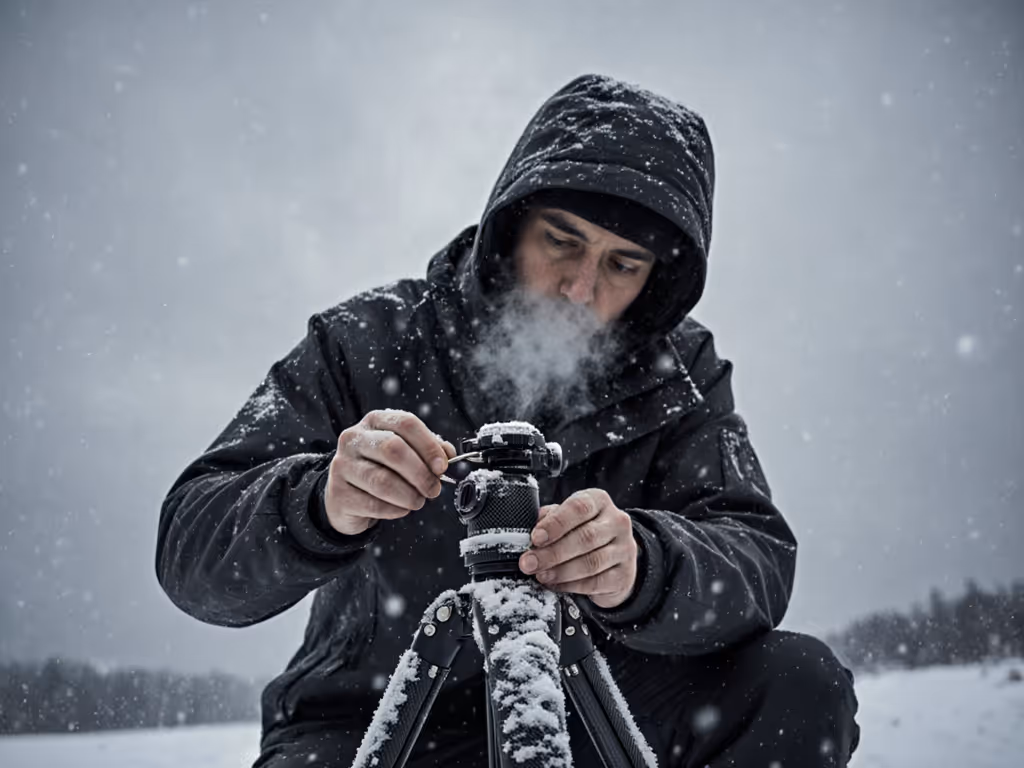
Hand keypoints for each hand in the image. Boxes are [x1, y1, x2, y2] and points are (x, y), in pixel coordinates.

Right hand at [324, 410, 455, 535]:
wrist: (345, 494)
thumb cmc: (379, 468)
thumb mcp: (403, 451)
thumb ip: (427, 449)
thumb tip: (447, 454)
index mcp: (374, 421)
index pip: (406, 423)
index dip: (429, 446)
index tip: (442, 465)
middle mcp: (354, 439)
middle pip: (393, 449)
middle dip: (420, 473)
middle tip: (433, 488)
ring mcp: (343, 465)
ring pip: (383, 481)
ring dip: (409, 495)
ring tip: (417, 500)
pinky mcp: (339, 493)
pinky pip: (374, 504)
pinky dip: (395, 510)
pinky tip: (401, 508)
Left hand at [518, 488, 638, 608]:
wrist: (615, 559)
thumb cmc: (584, 532)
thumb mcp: (568, 519)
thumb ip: (550, 520)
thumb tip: (529, 531)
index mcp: (599, 501)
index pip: (579, 508)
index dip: (556, 523)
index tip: (535, 537)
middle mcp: (617, 522)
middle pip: (585, 537)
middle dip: (552, 552)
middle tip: (529, 563)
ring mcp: (624, 549)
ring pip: (591, 562)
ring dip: (561, 571)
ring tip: (541, 575)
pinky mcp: (624, 575)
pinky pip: (595, 582)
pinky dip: (572, 585)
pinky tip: (556, 584)